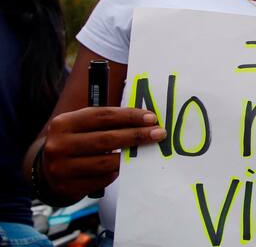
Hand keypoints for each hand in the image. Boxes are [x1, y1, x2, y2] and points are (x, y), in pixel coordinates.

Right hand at [40, 107, 165, 200]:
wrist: (47, 169)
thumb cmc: (77, 141)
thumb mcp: (83, 125)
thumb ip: (108, 120)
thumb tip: (146, 118)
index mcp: (63, 123)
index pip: (103, 116)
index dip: (129, 116)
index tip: (152, 118)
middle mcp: (58, 145)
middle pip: (106, 139)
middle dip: (136, 136)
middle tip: (159, 134)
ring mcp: (61, 168)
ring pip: (105, 163)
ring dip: (128, 158)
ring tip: (144, 152)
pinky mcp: (67, 186)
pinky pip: (101, 180)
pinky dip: (115, 173)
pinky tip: (122, 168)